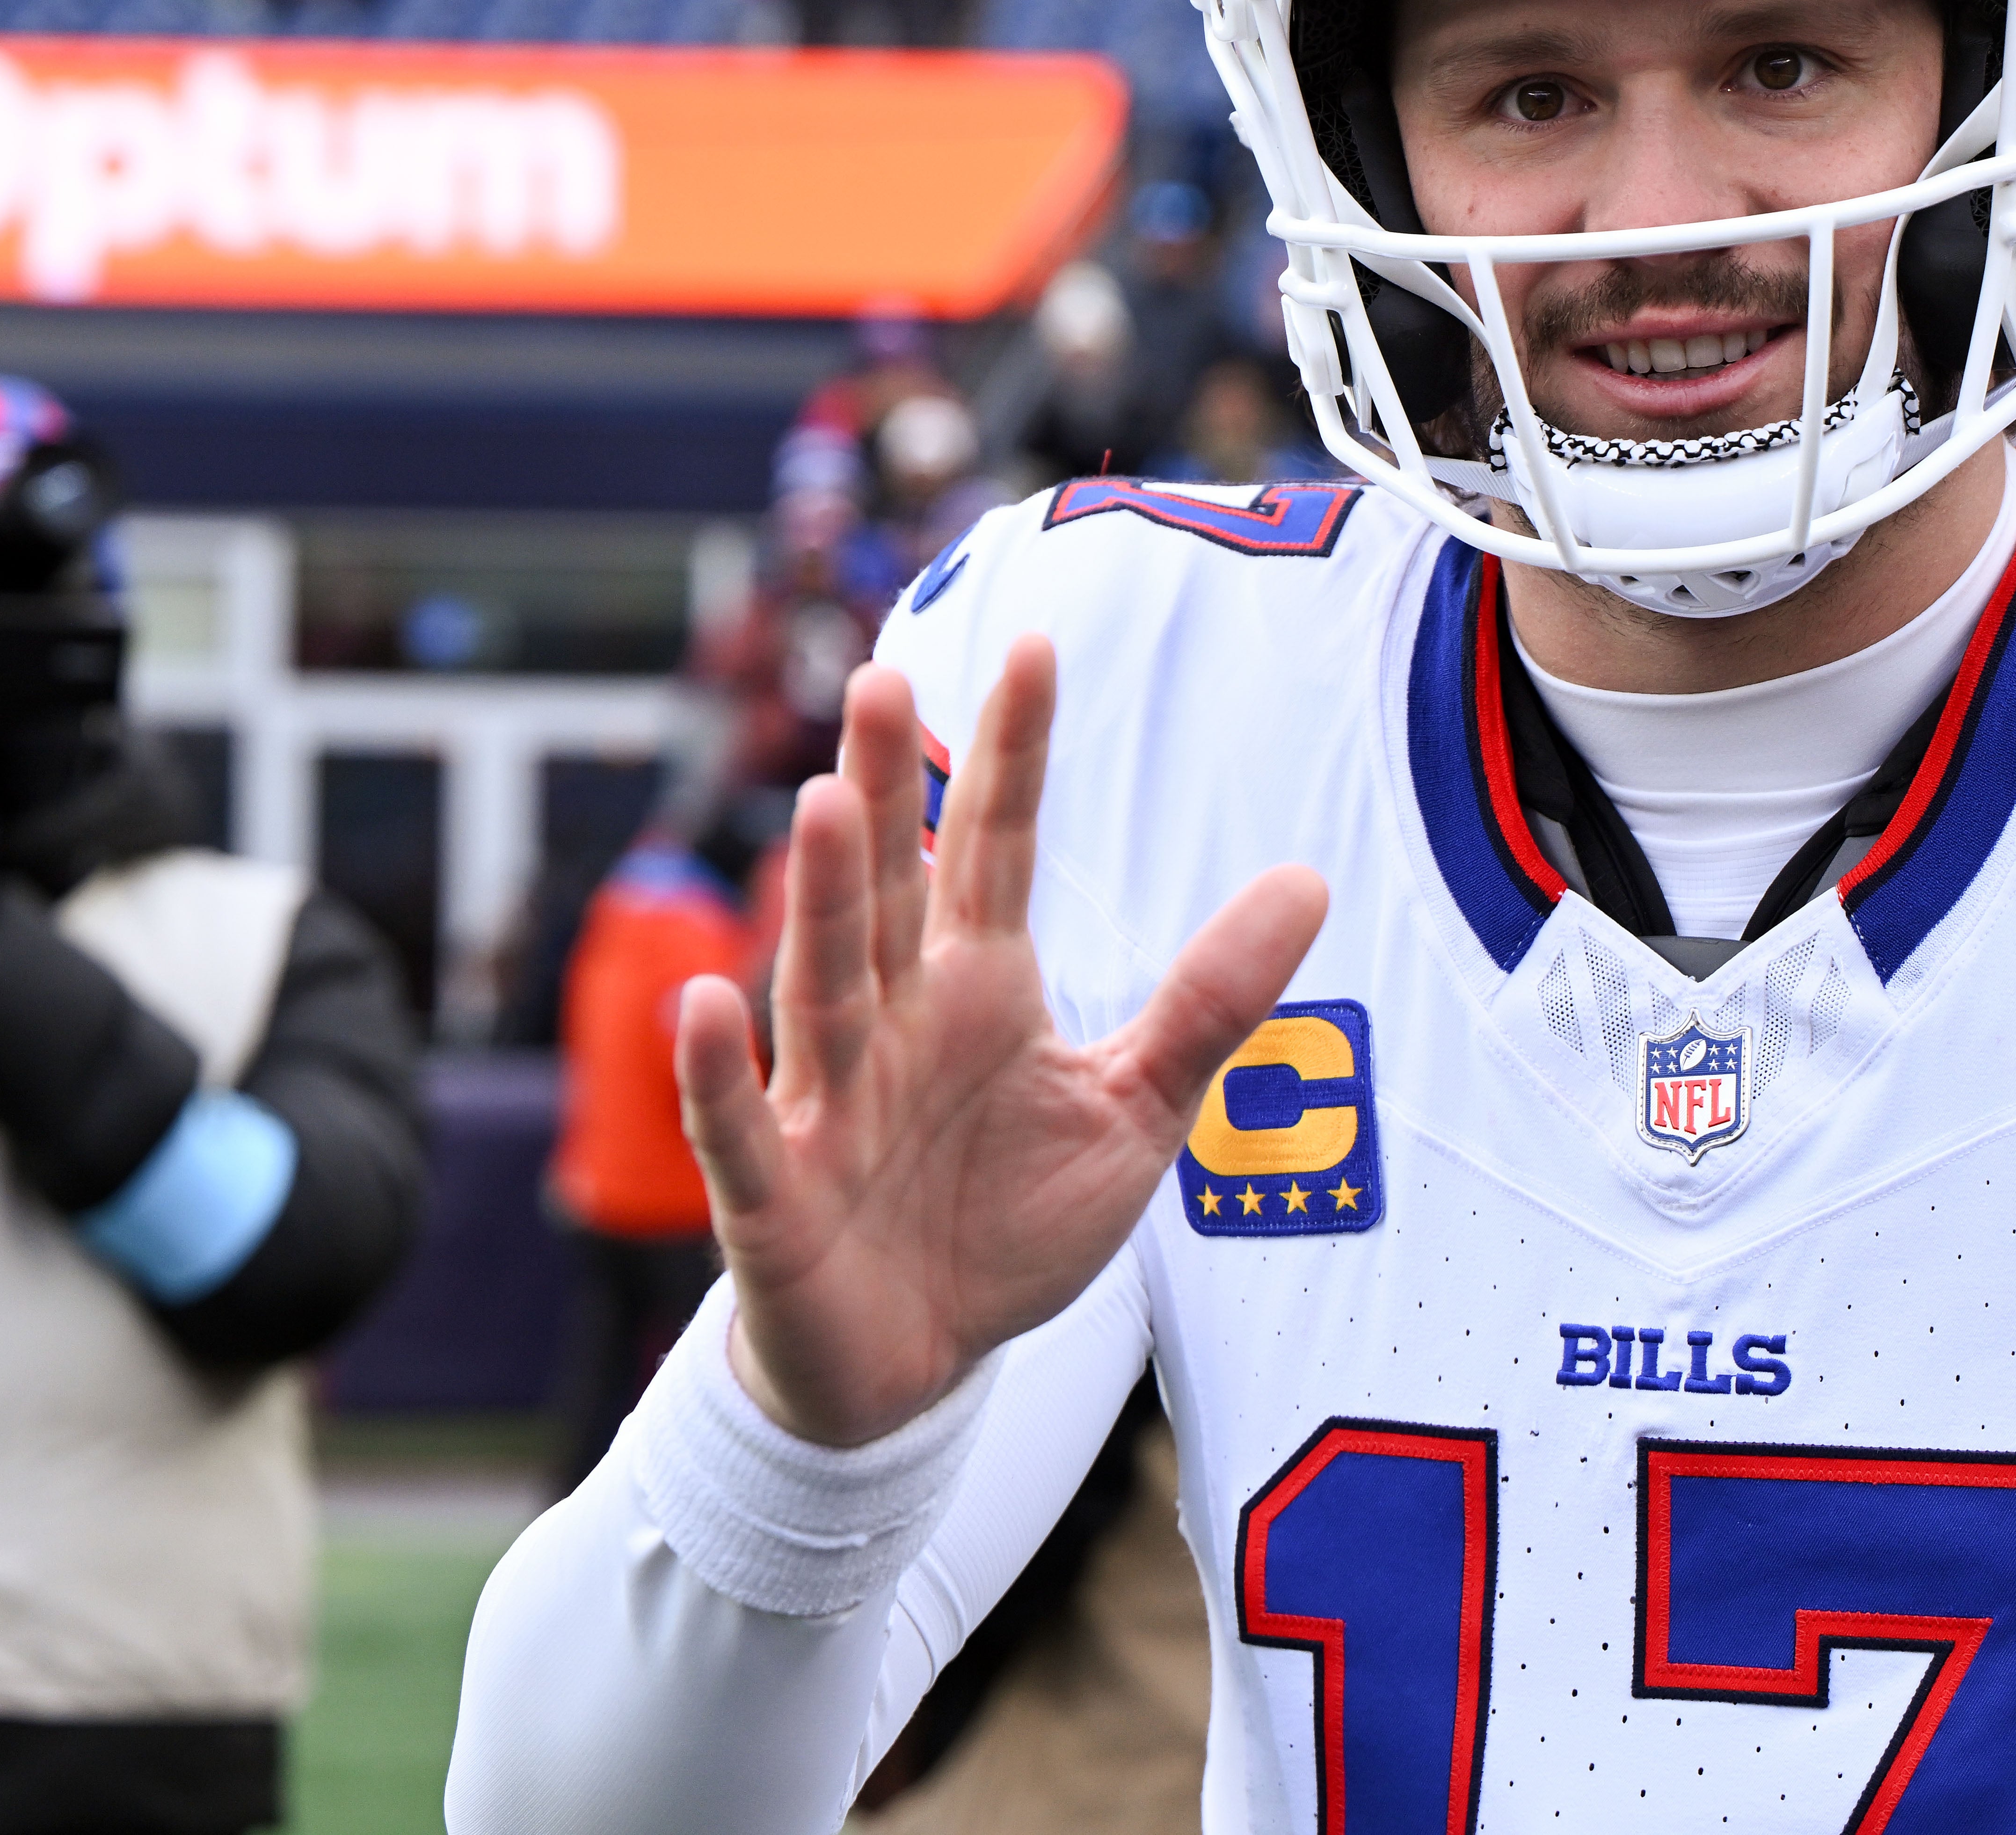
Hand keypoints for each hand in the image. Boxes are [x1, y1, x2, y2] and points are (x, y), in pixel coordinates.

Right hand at [676, 638, 1325, 1446]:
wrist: (920, 1368)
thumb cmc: (1009, 1225)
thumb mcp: (1138, 1111)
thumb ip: (1209, 1001)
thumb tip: (1309, 879)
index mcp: (978, 988)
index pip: (995, 847)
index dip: (1013, 755)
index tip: (1034, 647)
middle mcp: (894, 1022)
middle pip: (889, 888)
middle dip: (884, 787)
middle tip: (883, 675)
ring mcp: (825, 1104)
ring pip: (820, 984)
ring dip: (819, 900)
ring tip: (825, 805)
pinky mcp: (775, 1198)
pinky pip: (742, 1128)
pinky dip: (719, 1071)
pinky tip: (706, 998)